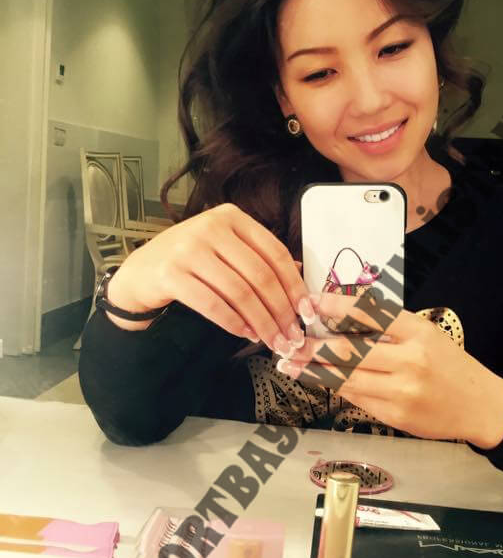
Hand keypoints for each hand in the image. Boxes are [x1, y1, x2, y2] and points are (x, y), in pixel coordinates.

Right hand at [104, 204, 314, 354]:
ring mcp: (188, 248)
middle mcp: (211, 226)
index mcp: (231, 217)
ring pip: (240, 292)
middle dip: (281, 311)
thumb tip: (301, 283)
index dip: (294, 285)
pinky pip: (213, 304)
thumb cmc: (191, 262)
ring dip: (261, 322)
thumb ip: (259, 259)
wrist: (140, 272)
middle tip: (292, 336)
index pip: (275, 253)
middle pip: (260, 275)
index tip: (307, 312)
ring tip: (272, 340)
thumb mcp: (226, 250)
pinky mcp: (171, 274)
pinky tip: (246, 334)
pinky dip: (235, 323)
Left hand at [278, 294, 502, 447]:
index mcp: (418, 331)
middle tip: (290, 339)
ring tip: (291, 363)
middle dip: (313, 345)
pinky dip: (333, 387)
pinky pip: (355, 398)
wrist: (481, 407)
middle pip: (349, 349)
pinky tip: (317, 380)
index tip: (310, 302)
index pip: (369, 312)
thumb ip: (390, 328)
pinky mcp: (395, 415)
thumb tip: (339, 320)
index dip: (334, 306)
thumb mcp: (426, 335)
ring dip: (313, 370)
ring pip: (345, 377)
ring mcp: (402, 390)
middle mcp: (410, 359)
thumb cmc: (451, 366)